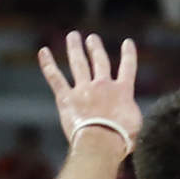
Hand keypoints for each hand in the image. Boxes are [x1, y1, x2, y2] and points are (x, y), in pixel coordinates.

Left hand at [39, 31, 141, 153]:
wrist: (102, 142)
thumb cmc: (122, 139)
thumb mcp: (136, 125)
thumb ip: (131, 114)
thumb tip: (129, 115)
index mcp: (123, 92)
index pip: (128, 68)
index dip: (128, 54)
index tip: (128, 42)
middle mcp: (103, 85)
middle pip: (99, 62)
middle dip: (95, 49)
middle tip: (92, 38)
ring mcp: (84, 90)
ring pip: (79, 63)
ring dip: (75, 49)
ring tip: (73, 36)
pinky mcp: (66, 98)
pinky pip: (56, 78)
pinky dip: (48, 64)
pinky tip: (43, 52)